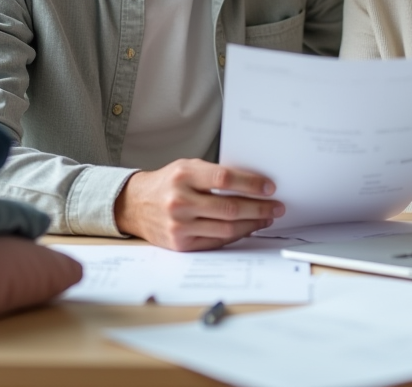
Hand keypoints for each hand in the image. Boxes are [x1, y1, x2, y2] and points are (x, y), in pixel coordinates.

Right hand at [114, 159, 283, 250]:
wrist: (134, 205)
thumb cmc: (168, 183)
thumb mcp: (187, 168)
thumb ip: (215, 174)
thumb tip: (254, 184)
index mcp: (183, 175)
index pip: (224, 179)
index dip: (251, 184)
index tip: (269, 187)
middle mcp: (179, 201)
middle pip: (229, 207)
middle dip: (259, 208)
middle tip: (277, 206)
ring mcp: (179, 225)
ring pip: (226, 227)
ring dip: (252, 224)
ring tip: (266, 218)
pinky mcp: (180, 244)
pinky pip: (216, 241)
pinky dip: (236, 235)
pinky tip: (248, 228)